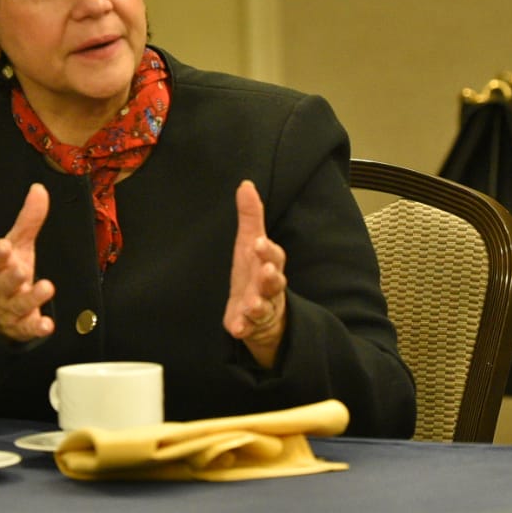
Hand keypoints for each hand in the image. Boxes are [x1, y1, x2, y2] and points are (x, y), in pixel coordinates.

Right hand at [0, 183, 55, 341]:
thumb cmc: (9, 272)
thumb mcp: (19, 245)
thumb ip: (29, 220)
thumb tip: (39, 189)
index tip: (3, 245)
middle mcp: (2, 288)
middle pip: (3, 283)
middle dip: (11, 277)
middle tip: (21, 269)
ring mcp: (10, 309)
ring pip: (18, 305)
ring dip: (32, 298)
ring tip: (47, 288)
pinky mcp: (21, 327)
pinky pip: (27, 329)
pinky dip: (36, 328)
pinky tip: (47, 326)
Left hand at [223, 180, 287, 367]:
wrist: (261, 314)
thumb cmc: (255, 272)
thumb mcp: (251, 244)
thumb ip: (251, 217)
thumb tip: (245, 184)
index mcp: (270, 264)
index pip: (274, 255)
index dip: (267, 250)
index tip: (258, 243)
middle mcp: (269, 287)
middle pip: (274, 282)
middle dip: (270, 277)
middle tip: (265, 270)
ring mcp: (262, 308)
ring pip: (263, 306)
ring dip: (258, 305)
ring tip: (251, 305)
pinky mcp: (249, 326)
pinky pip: (247, 328)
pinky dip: (243, 328)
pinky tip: (237, 327)